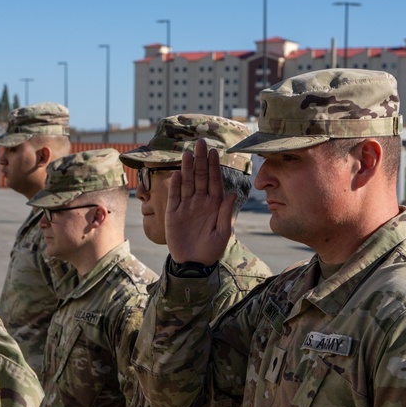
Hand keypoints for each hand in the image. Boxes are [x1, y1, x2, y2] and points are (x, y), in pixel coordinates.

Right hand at [164, 138, 235, 265]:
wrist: (193, 264)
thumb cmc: (211, 250)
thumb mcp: (222, 233)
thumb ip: (225, 213)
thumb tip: (232, 193)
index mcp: (214, 205)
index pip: (214, 181)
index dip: (213, 166)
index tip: (214, 151)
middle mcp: (200, 202)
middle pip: (200, 177)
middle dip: (200, 160)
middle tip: (200, 142)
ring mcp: (186, 206)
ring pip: (186, 183)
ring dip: (186, 168)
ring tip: (187, 153)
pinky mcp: (173, 214)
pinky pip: (174, 196)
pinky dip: (175, 185)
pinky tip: (176, 173)